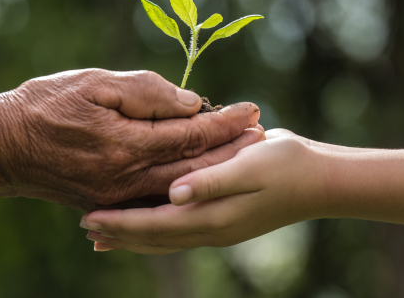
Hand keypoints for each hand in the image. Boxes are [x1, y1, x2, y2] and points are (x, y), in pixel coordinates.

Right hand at [0, 69, 261, 210]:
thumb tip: (190, 103)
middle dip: (231, 151)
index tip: (252, 109)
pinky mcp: (108, 203)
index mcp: (127, 146)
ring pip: (180, 186)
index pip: (191, 134)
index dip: (225, 122)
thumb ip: (145, 92)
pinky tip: (201, 177)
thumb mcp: (94, 83)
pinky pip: (156, 197)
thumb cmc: (44, 105)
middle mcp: (127, 180)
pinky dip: (184, 186)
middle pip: (195, 167)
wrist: (0, 146)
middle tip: (263, 136)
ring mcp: (118, 197)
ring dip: (214, 170)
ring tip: (242, 155)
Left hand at [79, 129, 323, 253]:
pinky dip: (155, 230)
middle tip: (84, 226)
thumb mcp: (250, 165)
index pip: (156, 224)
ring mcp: (219, 228)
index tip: (89, 218)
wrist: (319, 180)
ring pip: (165, 238)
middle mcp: (212, 229)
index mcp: (213, 216)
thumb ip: (211, 180)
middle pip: (155, 237)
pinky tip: (148, 221)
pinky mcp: (224, 220)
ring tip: (104, 235)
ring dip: (133, 235)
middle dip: (119, 233)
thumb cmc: (286, 165)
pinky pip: (179, 231)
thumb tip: (173, 194)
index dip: (121, 222)